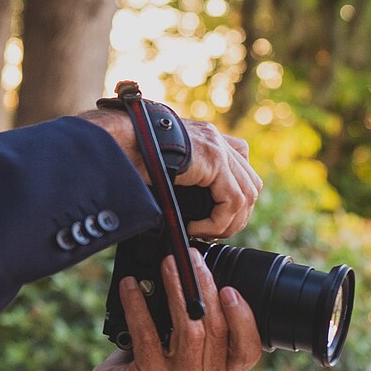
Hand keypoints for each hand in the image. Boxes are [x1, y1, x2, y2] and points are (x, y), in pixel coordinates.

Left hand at [73, 250, 261, 370]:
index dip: (244, 318)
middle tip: (191, 259)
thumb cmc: (152, 368)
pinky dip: (138, 305)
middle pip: (216, 329)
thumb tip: (197, 274)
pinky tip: (131, 286)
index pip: (249, 349)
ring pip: (189, 329)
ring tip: (168, 264)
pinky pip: (148, 335)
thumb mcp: (185, 353)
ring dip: (178, 291)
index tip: (231, 288)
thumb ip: (201, 326)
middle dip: (205, 287)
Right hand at [83, 108, 262, 237]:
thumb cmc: (128, 151)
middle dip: (237, 214)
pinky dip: (219, 221)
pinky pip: (232, 200)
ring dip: (229, 222)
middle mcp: (216, 139)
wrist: (120, 137)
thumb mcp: (162, 165)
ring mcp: (218, 147)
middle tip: (214, 231)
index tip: (215, 219)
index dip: (235, 199)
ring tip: (206, 233)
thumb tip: (181, 211)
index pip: (241, 168)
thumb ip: (181, 178)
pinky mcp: (214, 160)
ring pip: (247, 194)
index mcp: (207, 139)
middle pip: (251, 183)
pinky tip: (197, 228)